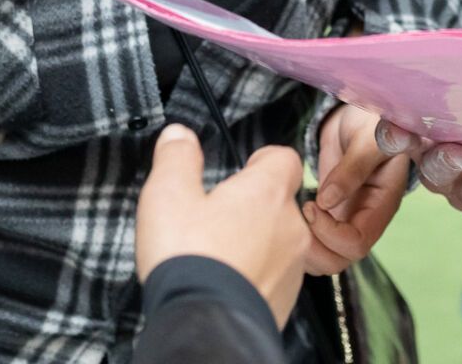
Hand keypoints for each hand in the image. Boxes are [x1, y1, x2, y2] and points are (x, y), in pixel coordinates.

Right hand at [136, 125, 310, 326]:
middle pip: (281, 201)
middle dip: (254, 205)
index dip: (264, 160)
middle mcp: (290, 224)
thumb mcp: (168, 196)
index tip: (243, 169)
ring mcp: (292, 264)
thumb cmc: (190, 258)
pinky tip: (227, 280)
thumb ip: (176, 158)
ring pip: (280, 239)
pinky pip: (276, 274)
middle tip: (219, 217)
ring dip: (256, 240)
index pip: (285, 158)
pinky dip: (256, 272)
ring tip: (219, 252)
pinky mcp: (286, 297)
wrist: (206, 325)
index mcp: (266, 192)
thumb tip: (178, 135)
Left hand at [306, 105, 411, 274]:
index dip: (331, 233)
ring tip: (290, 213)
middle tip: (296, 214)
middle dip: (314, 247)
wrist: (359, 116)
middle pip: (340, 259)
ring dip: (303, 246)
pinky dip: (295, 235)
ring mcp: (346, 218)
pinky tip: (286, 211)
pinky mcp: (328, 213)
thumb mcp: (368, 139)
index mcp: (382, 205)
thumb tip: (327, 201)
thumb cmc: (372, 122)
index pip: (357, 243)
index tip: (311, 206)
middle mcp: (364, 219)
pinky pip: (313, 240)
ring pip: (324, 256)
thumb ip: (353, 168)